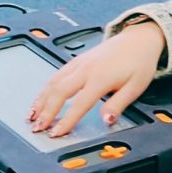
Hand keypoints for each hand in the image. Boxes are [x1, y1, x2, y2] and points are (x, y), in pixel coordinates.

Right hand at [29, 22, 165, 135]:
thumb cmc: (139, 62)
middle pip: (59, 92)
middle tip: (37, 128)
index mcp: (101, 78)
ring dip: (41, 100)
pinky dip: (45, 88)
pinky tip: (41, 97)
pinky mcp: (77, 59)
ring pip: (53, 82)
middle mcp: (86, 69)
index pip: (79, 104)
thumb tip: (107, 120)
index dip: (66, 120)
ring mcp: (80, 63)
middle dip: (46, 112)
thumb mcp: (136, 87)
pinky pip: (56, 74)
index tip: (56, 133)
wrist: (139, 39)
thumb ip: (118, 104)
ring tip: (31, 116)